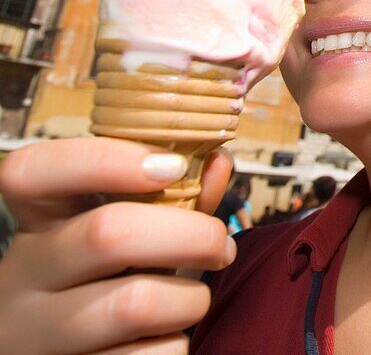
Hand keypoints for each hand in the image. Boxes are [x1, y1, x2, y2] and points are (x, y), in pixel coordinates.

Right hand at [0, 138, 235, 353]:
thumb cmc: (109, 284)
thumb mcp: (131, 237)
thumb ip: (173, 200)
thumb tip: (217, 160)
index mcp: (37, 225)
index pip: (31, 171)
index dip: (105, 160)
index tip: (172, 166)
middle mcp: (23, 275)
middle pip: (108, 233)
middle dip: (191, 234)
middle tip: (221, 246)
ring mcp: (33, 333)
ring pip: (133, 303)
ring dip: (190, 299)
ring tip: (195, 299)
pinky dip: (173, 346)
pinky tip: (164, 339)